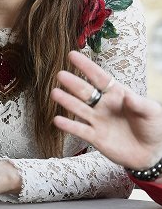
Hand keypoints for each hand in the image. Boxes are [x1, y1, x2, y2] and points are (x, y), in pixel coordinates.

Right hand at [52, 51, 161, 170]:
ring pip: (79, 109)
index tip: (73, 55)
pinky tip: (57, 120)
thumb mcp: (152, 112)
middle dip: (73, 83)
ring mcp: (97, 121)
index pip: (99, 78)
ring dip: (67, 101)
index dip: (86, 66)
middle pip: (85, 92)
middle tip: (61, 75)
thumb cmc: (153, 127)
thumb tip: (127, 95)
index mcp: (116, 94)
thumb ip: (140, 103)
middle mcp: (103, 105)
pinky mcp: (94, 137)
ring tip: (55, 93)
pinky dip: (68, 126)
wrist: (151, 153)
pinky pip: (79, 130)